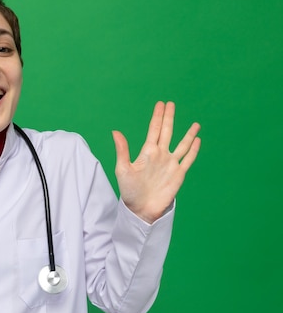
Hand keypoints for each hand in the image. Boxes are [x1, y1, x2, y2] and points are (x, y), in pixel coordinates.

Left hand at [112, 101, 200, 223]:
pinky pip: (188, 160)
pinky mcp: (178, 174)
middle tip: (171, 104)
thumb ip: (122, 150)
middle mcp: (160, 155)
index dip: (157, 117)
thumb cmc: (129, 190)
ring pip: (182, 145)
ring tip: (196, 124)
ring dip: (188, 134)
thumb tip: (115, 131)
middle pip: (167, 132)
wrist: (141, 209)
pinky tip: (197, 141)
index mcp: (147, 152)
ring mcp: (170, 164)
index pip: (154, 130)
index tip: (160, 104)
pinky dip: (193, 150)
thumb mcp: (123, 169)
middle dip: (169, 118)